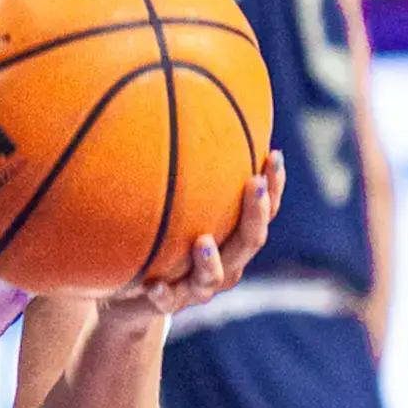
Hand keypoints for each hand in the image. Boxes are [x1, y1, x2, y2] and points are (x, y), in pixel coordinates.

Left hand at [97, 150, 286, 325]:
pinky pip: (169, 302)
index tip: (273, 153)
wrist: (133, 296)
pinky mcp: (170, 303)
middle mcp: (227, 262)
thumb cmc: (162, 236)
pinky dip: (164, 293)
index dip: (274, 185)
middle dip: (255, 212)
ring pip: (215, 277)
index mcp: (234, 236)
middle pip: (250, 240)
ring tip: (201, 242)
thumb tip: (188, 104)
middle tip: (253, 183)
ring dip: (210, 260)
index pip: (264, 209)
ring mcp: (200, 287)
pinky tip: (153, 285)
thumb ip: (186, 169)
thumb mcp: (175, 202)